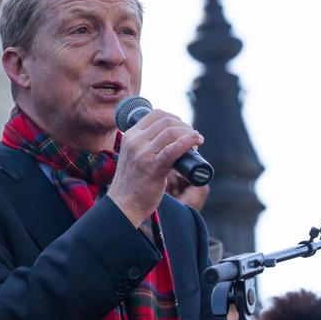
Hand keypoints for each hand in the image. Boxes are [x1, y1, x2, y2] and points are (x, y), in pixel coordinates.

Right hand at [107, 109, 202, 225]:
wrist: (124, 205)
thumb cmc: (133, 183)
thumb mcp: (133, 156)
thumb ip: (145, 144)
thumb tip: (171, 135)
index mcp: (129, 136)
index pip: (156, 114)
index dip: (175, 118)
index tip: (183, 128)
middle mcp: (134, 142)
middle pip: (166, 121)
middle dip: (185, 127)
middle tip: (194, 138)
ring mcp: (142, 154)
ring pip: (171, 132)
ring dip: (189, 134)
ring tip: (196, 145)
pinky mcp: (153, 168)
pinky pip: (174, 149)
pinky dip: (188, 142)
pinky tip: (196, 142)